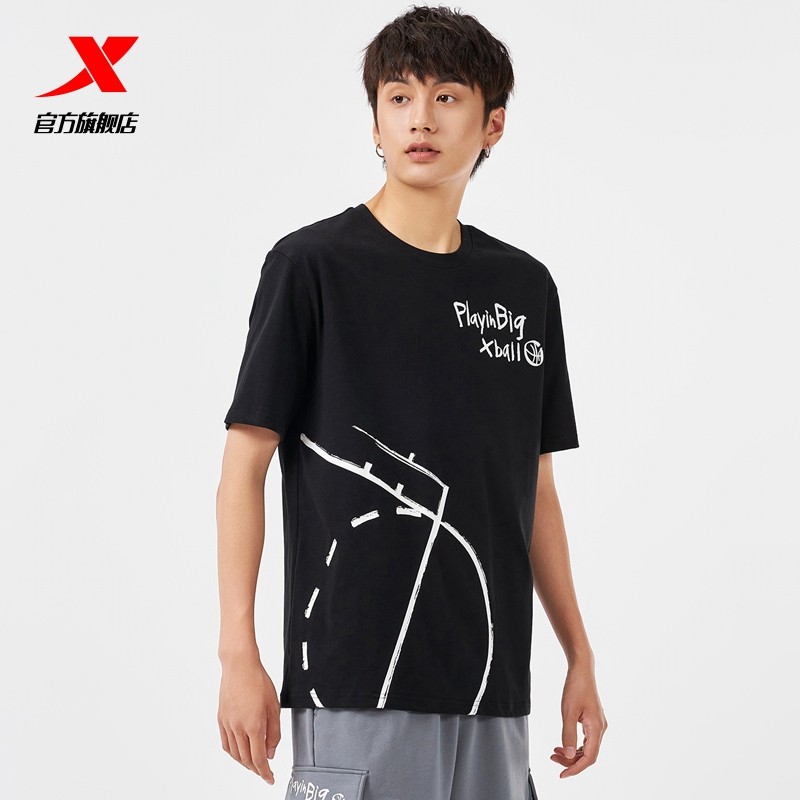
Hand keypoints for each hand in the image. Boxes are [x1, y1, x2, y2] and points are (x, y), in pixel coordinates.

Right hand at [218, 656, 281, 784]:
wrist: (239, 665)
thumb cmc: (259, 681)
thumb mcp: (274, 706)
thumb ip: (274, 732)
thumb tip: (271, 753)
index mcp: (253, 725)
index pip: (259, 758)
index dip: (265, 773)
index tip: (270, 779)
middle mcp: (238, 727)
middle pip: (246, 759)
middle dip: (256, 769)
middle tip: (265, 772)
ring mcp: (227, 723)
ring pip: (235, 753)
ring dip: (245, 763)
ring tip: (254, 764)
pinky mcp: (221, 719)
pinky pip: (226, 743)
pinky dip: (233, 753)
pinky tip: (239, 752)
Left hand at [551, 661, 607, 777]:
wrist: (582, 670)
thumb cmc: (576, 687)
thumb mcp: (568, 711)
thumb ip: (568, 734)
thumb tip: (569, 755)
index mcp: (597, 728)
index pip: (589, 757)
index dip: (576, 768)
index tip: (562, 774)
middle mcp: (600, 728)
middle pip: (588, 754)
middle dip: (571, 761)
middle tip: (553, 759)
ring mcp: (598, 724)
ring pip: (587, 747)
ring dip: (572, 753)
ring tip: (555, 752)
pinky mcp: (593, 720)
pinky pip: (586, 739)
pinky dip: (575, 744)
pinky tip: (563, 743)